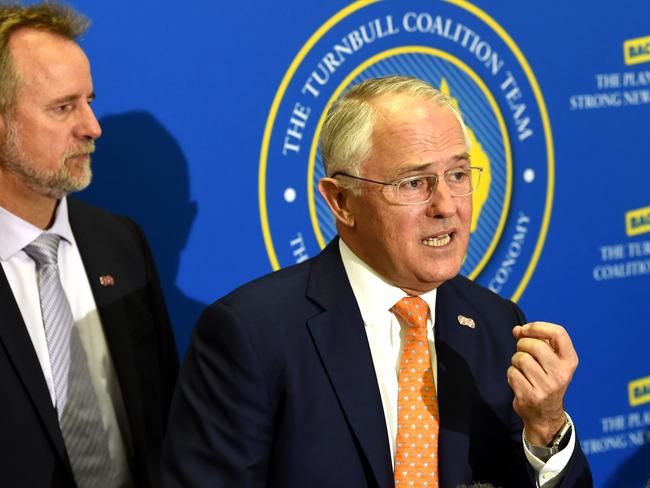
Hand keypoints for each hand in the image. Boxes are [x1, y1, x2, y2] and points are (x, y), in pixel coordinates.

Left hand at [507, 322, 577, 445]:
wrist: (545, 415)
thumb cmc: (545, 379)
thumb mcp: (548, 360)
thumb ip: (534, 340)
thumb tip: (517, 330)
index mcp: (569, 361)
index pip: (558, 333)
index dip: (537, 327)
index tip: (525, 330)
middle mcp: (561, 374)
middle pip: (535, 345)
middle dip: (522, 344)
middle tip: (522, 351)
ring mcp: (547, 387)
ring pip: (521, 358)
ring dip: (516, 360)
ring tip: (523, 369)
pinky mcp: (531, 396)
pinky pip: (512, 373)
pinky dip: (512, 373)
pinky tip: (520, 381)